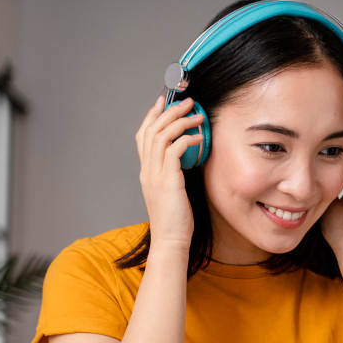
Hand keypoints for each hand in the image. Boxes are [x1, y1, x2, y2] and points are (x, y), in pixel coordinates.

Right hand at [134, 95, 205, 251]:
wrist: (170, 241)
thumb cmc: (176, 220)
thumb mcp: (172, 191)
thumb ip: (175, 173)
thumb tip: (188, 157)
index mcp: (146, 172)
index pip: (143, 135)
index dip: (152, 116)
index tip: (163, 101)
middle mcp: (147, 170)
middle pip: (152, 130)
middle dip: (169, 111)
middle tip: (187, 101)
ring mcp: (155, 175)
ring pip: (162, 136)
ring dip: (180, 121)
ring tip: (198, 115)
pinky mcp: (167, 181)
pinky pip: (174, 150)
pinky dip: (186, 140)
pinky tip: (199, 138)